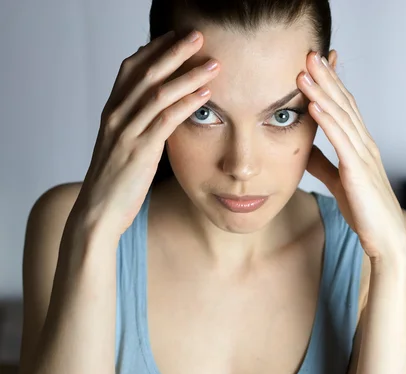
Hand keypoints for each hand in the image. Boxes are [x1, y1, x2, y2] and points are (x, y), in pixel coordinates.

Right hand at [71, 30, 219, 243]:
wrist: (98, 212)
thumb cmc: (116, 181)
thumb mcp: (123, 146)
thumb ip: (138, 124)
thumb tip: (159, 111)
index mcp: (112, 111)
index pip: (132, 68)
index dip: (155, 49)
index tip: (177, 36)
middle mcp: (116, 115)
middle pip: (146, 72)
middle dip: (174, 51)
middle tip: (198, 35)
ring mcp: (126, 132)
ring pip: (158, 92)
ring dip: (188, 74)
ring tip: (213, 63)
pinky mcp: (139, 150)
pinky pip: (165, 120)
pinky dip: (187, 104)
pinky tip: (205, 94)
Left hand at [298, 52, 405, 260]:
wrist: (386, 237)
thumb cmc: (365, 210)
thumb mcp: (339, 181)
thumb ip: (324, 163)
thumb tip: (306, 149)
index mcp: (360, 146)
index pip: (345, 108)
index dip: (330, 85)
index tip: (314, 65)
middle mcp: (364, 144)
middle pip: (344, 103)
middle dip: (326, 77)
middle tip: (309, 54)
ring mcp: (363, 155)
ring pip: (341, 116)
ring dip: (322, 92)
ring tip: (305, 71)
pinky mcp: (358, 171)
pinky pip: (341, 140)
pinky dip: (327, 120)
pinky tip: (314, 105)